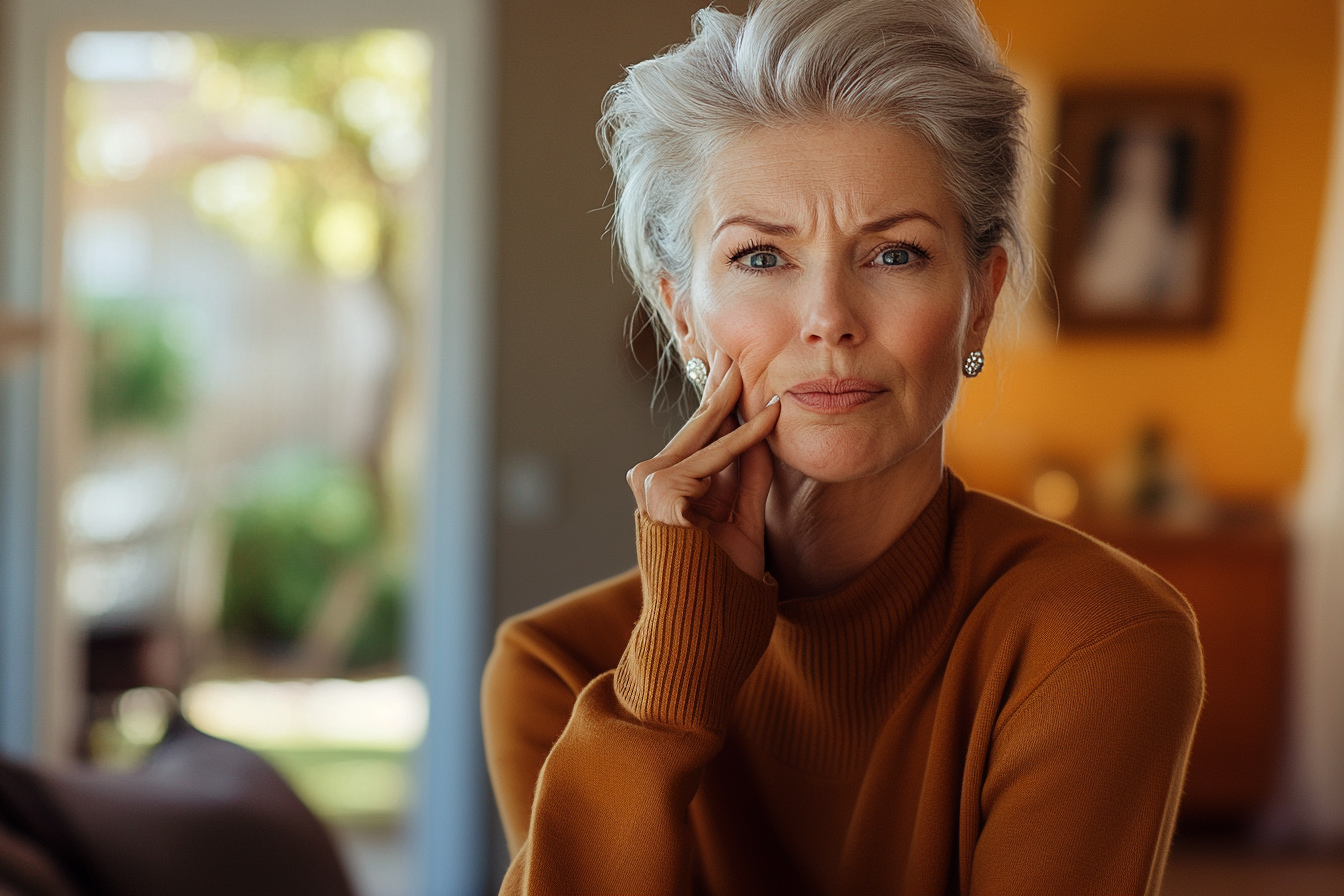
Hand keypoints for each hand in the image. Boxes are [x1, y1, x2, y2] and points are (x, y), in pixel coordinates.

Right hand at [627, 352, 780, 578]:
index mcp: (667, 485)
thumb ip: (748, 476)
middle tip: (739, 343)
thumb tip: (763, 431)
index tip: (734, 366)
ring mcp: (651, 483)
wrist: (698, 630)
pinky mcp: (663, 491)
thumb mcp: (742, 518)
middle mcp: (651, 478)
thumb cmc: (720, 584)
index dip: (720, 397)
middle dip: (722, 382)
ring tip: (755, 360)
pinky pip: (718, 457)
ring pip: (708, 434)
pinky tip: (771, 414)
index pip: (700, 432)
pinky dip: (747, 437)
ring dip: (736, 398)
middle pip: (699, 423)